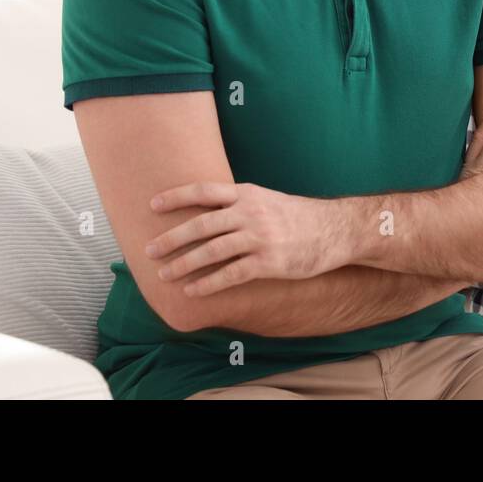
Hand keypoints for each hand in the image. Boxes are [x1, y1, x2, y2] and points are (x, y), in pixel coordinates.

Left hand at [143, 181, 351, 296]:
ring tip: (164, 274)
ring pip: (211, 251)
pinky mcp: (268, 262)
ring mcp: (259, 237)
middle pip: (200, 224)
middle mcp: (250, 212)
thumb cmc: (298, 216)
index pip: (203, 190)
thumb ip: (238, 203)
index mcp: (247, 193)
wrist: (334, 230)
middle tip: (148, 249)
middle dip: (171, 238)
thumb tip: (205, 211)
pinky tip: (193, 290)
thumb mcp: (266, 199)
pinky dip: (208, 283)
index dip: (176, 197)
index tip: (152, 205)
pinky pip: (230, 275)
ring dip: (183, 264)